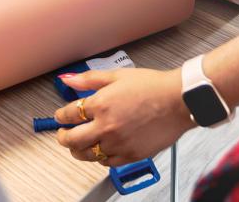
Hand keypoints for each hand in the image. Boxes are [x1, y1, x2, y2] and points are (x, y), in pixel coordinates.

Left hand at [52, 68, 193, 166]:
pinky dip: (99, 158)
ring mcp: (118, 143)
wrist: (177, 101)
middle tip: (62, 135)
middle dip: (63, 137)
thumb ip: (89, 80)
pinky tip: (99, 151)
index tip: (61, 117)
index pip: (69, 114)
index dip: (60, 116)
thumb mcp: (117, 75)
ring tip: (77, 146)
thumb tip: (69, 80)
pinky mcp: (131, 155)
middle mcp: (106, 127)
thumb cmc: (152, 87)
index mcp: (101, 104)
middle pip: (72, 139)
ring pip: (87, 155)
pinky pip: (107, 162)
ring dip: (78, 150)